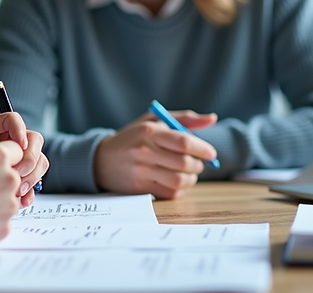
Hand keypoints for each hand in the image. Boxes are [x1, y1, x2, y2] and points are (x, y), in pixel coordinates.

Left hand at [0, 114, 49, 206]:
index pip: (12, 120)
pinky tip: (21, 199)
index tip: (18, 146)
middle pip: (33, 140)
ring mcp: (15, 159)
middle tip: (18, 171)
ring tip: (18, 190)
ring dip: (32, 175)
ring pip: (38, 161)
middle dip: (30, 157)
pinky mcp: (18, 177)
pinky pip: (34, 180)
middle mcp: (7, 141)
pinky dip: (30, 190)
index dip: (19, 130)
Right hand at [93, 110, 217, 198]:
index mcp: (149, 131)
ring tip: (189, 173)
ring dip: (191, 179)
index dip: (202, 149)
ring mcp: (141, 172)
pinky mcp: (139, 189)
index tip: (211, 153)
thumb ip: (183, 119)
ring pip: (178, 180)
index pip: (183, 142)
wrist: (101, 159)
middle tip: (200, 163)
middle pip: (183, 163)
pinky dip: (180, 189)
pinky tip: (178, 182)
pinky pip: (169, 193)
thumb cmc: (133, 137)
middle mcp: (144, 151)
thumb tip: (212, 119)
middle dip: (198, 165)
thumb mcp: (153, 121)